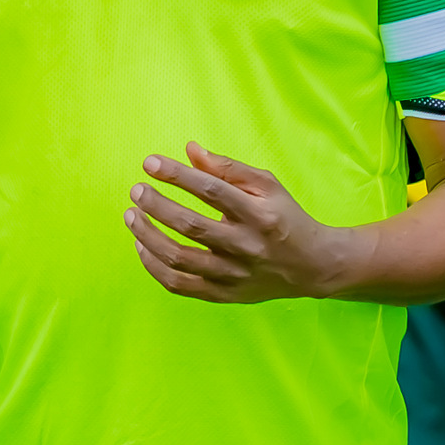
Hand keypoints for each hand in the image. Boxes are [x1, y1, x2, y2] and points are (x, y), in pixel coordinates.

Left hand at [125, 143, 350, 304]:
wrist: (312, 266)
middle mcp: (246, 246)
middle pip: (191, 226)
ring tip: (132, 216)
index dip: (177, 175)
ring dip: (148, 236)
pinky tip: (142, 246)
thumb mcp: (267, 185)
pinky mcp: (224, 294)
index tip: (150, 163)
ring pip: (180, 258)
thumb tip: (189, 150)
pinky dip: (154, 266)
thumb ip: (228, 167)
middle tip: (137, 190)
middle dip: (157, 206)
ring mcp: (234, 274)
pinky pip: (180, 284)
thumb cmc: (285, 218)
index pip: (212, 191)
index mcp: (259, 214)